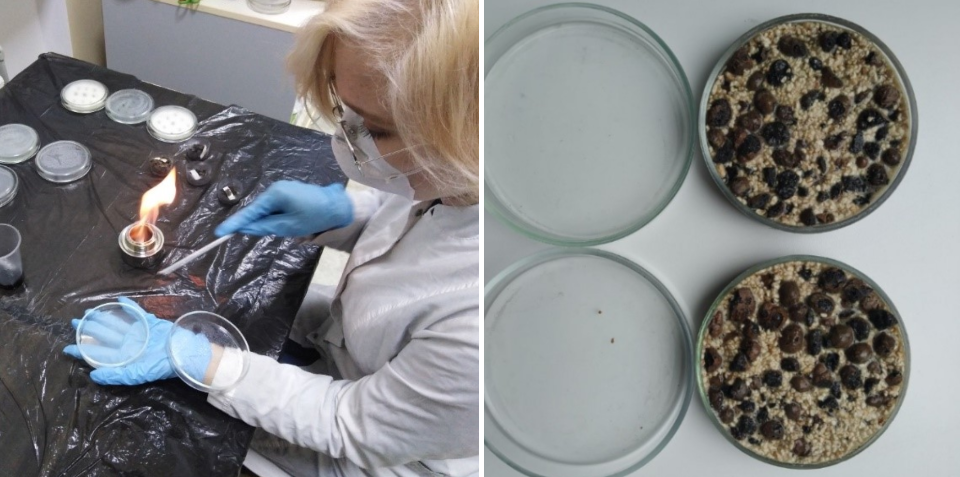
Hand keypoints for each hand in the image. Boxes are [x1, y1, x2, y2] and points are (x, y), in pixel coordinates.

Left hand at [64, 297, 211, 385]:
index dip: (82, 351)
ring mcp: (139, 332)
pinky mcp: (150, 323)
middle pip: (104, 336)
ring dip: (102, 317)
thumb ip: (115, 375)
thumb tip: (93, 375)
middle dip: (88, 330)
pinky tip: (119, 301)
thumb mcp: (137, 374)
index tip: (67, 348)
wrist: (185, 352)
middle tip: (74, 322)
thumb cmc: (162, 365)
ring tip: (89, 312)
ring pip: (116, 323)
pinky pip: (136, 312)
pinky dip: (128, 306)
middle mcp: (129, 344)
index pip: (98, 353)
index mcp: (124, 357)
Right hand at [215, 181, 352, 236]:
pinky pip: (278, 209)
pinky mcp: (291, 194)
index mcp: (275, 194)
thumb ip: (265, 227)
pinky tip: (294, 225)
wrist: (340, 208)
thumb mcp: (289, 226)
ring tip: (294, 229)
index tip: (219, 233)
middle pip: (258, 210)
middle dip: (259, 224)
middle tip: (275, 233)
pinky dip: (280, 219)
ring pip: (269, 211)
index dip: (235, 223)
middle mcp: (277, 188)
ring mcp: (284, 190)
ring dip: (273, 223)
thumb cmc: (316, 217)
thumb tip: (246, 228)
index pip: (250, 211)